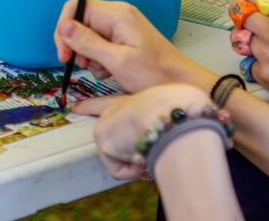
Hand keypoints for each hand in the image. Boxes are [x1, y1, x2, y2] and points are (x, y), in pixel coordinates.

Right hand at [53, 0, 217, 92]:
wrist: (182, 84)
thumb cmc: (155, 74)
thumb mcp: (117, 61)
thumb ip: (88, 43)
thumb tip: (63, 26)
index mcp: (116, 14)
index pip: (76, 7)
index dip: (64, 29)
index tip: (64, 54)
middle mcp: (117, 15)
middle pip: (80, 22)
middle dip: (76, 46)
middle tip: (81, 66)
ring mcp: (121, 27)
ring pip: (87, 36)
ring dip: (88, 56)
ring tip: (103, 71)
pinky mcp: (123, 39)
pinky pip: (99, 44)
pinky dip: (99, 59)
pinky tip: (110, 71)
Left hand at [74, 84, 212, 178]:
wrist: (180, 118)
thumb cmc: (191, 113)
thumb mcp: (185, 110)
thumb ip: (172, 122)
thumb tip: (175, 137)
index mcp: (143, 98)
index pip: (118, 101)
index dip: (97, 104)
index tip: (77, 106)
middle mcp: (122, 105)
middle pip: (101, 115)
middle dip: (108, 131)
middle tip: (105, 129)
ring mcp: (109, 120)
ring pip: (120, 152)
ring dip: (137, 159)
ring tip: (156, 152)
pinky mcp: (103, 137)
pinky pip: (119, 169)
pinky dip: (133, 170)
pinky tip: (145, 158)